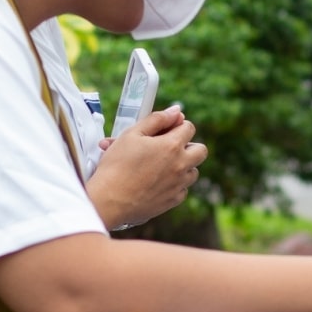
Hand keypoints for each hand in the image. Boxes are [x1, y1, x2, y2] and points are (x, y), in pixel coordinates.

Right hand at [86, 105, 205, 230]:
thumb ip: (156, 119)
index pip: (189, 128)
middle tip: (170, 147)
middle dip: (189, 145)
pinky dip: (175, 184)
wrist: (110, 199)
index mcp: (172, 146)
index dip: (177, 125)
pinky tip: (157, 182)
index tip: (167, 129)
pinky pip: (183, 189)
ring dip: (183, 166)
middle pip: (201, 150)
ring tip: (162, 165)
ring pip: (194, 172)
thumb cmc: (117, 165)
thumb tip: (176, 111)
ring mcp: (179, 185)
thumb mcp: (132, 134)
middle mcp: (181, 165)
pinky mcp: (173, 200)